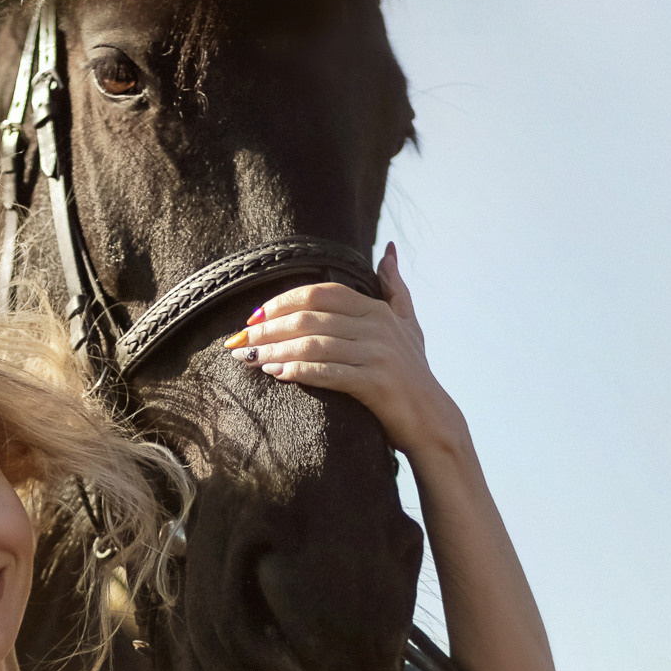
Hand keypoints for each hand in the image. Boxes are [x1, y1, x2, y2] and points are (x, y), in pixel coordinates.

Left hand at [224, 242, 465, 456]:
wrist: (432, 419)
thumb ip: (395, 287)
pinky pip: (327, 373)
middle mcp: (378, 327)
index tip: (253, 317)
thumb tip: (389, 250)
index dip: (283, 302)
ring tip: (249, 359)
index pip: (321, 294)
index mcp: (377, 309)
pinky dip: (297, 371)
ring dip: (274, 351)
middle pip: (309, 319)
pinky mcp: (375, 384)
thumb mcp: (408, 323)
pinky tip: (276, 373)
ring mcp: (377, 355)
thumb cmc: (414, 371)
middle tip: (238, 342)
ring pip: (313, 345)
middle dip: (268, 330)